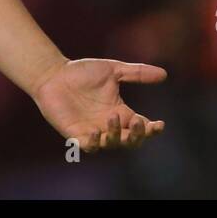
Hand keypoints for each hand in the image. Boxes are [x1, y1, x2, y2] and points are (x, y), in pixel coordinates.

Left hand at [31, 58, 166, 152]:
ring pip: (111, 144)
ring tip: (112, 117)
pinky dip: (94, 143)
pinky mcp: (74, 134)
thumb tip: (165, 74)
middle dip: (138, 136)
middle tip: (138, 123)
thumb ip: (136, 73)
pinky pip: (88, 146)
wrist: (52, 73)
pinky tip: (95, 132)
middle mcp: (108, 125)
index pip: (141, 126)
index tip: (159, 124)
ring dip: (116, 135)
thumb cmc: (80, 72)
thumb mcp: (112, 70)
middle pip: (130, 140)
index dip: (152, 129)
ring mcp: (92, 131)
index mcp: (120, 111)